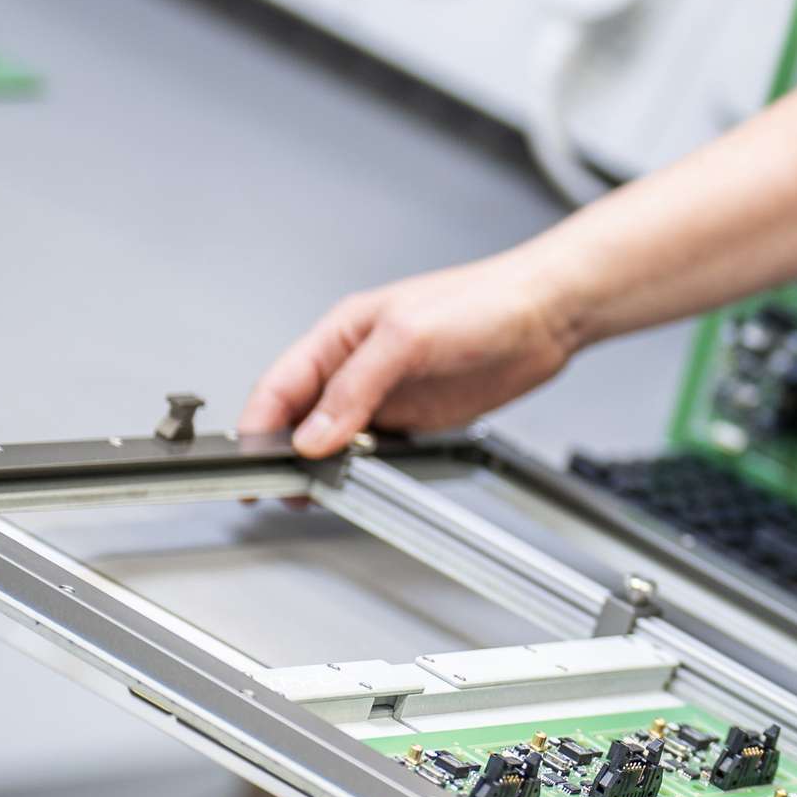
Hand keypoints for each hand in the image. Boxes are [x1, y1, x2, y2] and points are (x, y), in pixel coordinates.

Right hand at [237, 251, 582, 456]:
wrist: (548, 315)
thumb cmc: (483, 301)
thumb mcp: (407, 336)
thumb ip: (356, 386)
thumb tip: (313, 434)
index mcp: (342, 335)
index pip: (280, 385)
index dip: (258, 425)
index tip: (248, 463)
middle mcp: (358, 366)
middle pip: (301, 417)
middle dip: (283, 453)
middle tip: (276, 490)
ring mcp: (387, 395)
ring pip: (334, 439)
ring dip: (321, 466)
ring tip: (313, 494)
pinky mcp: (417, 418)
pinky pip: (375, 451)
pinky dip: (361, 470)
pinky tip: (359, 484)